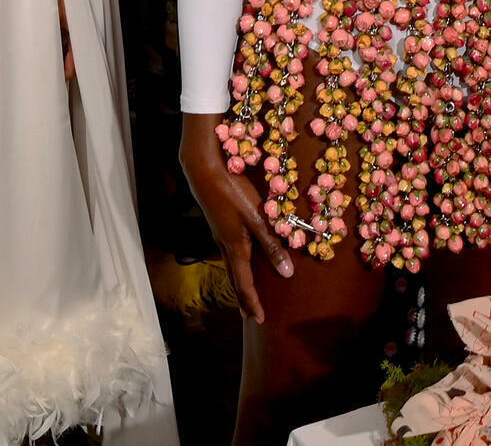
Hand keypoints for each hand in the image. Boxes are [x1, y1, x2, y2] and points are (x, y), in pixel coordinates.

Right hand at [180, 113, 293, 320]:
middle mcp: (225, 245)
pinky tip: (239, 260)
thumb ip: (272, 244)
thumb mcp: (256, 218)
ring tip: (245, 295)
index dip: (253, 302)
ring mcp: (219, 234)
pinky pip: (229, 255)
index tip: (260, 320)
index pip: (245, 283)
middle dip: (244, 298)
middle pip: (235, 279)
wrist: (202, 170)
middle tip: (251, 316)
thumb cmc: (232, 192)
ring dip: (239, 284)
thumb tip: (287, 272)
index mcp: (235, 247)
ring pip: (231, 267)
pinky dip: (236, 267)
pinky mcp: (219, 224)